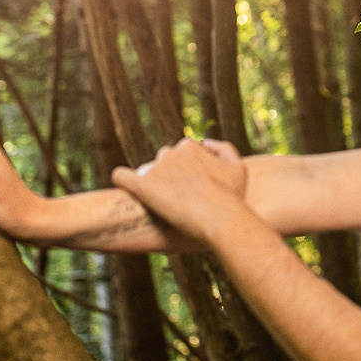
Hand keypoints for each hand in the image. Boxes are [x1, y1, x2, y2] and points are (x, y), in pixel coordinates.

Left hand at [111, 138, 246, 244]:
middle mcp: (170, 152)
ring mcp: (155, 168)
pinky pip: (122, 177)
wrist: (219, 218)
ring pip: (146, 172)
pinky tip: (123, 186)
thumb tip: (205, 142)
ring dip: (152, 184)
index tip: (192, 188)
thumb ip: (223, 148)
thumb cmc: (231, 196)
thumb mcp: (238, 167)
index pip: (181, 154)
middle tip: (179, 199)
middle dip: (168, 177)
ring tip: (162, 205)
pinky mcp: (142, 186)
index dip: (187, 171)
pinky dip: (122, 180)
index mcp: (189, 146)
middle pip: (163, 163)